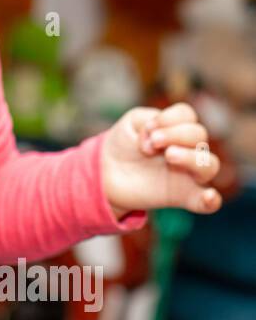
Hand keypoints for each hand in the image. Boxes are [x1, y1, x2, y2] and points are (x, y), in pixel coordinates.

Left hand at [101, 102, 221, 217]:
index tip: (147, 128)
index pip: (187, 116)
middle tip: (153, 142)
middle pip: (200, 135)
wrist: (107, 172)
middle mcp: (188, 149)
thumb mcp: (132, 122)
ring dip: (191, 157)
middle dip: (176, 134)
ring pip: (210, 164)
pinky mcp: (183, 197)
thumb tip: (158, 138)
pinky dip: (211, 201)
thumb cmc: (124, 145)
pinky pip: (207, 203)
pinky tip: (209, 197)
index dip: (169, 117)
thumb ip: (147, 119)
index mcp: (177, 128)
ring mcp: (188, 174)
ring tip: (168, 156)